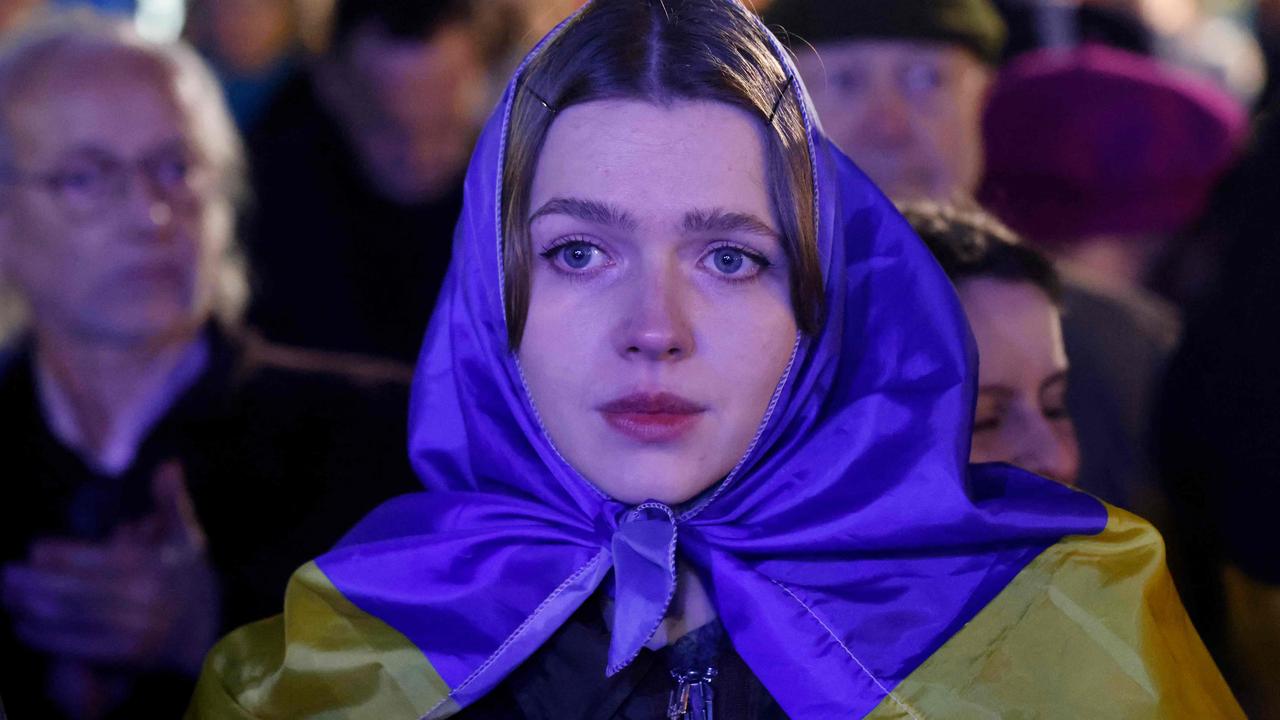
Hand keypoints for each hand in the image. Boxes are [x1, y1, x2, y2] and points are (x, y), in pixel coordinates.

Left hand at [2, 462, 219, 675]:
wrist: (208, 631)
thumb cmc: (185, 578)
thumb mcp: (185, 537)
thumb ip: (171, 501)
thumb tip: (169, 465)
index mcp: (151, 567)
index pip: (97, 559)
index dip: (61, 554)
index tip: (33, 549)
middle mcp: (142, 599)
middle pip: (76, 590)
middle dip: (33, 583)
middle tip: (4, 575)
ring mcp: (134, 630)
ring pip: (71, 617)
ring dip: (31, 608)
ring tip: (6, 597)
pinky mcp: (126, 655)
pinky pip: (77, 645)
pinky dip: (46, 637)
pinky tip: (24, 625)